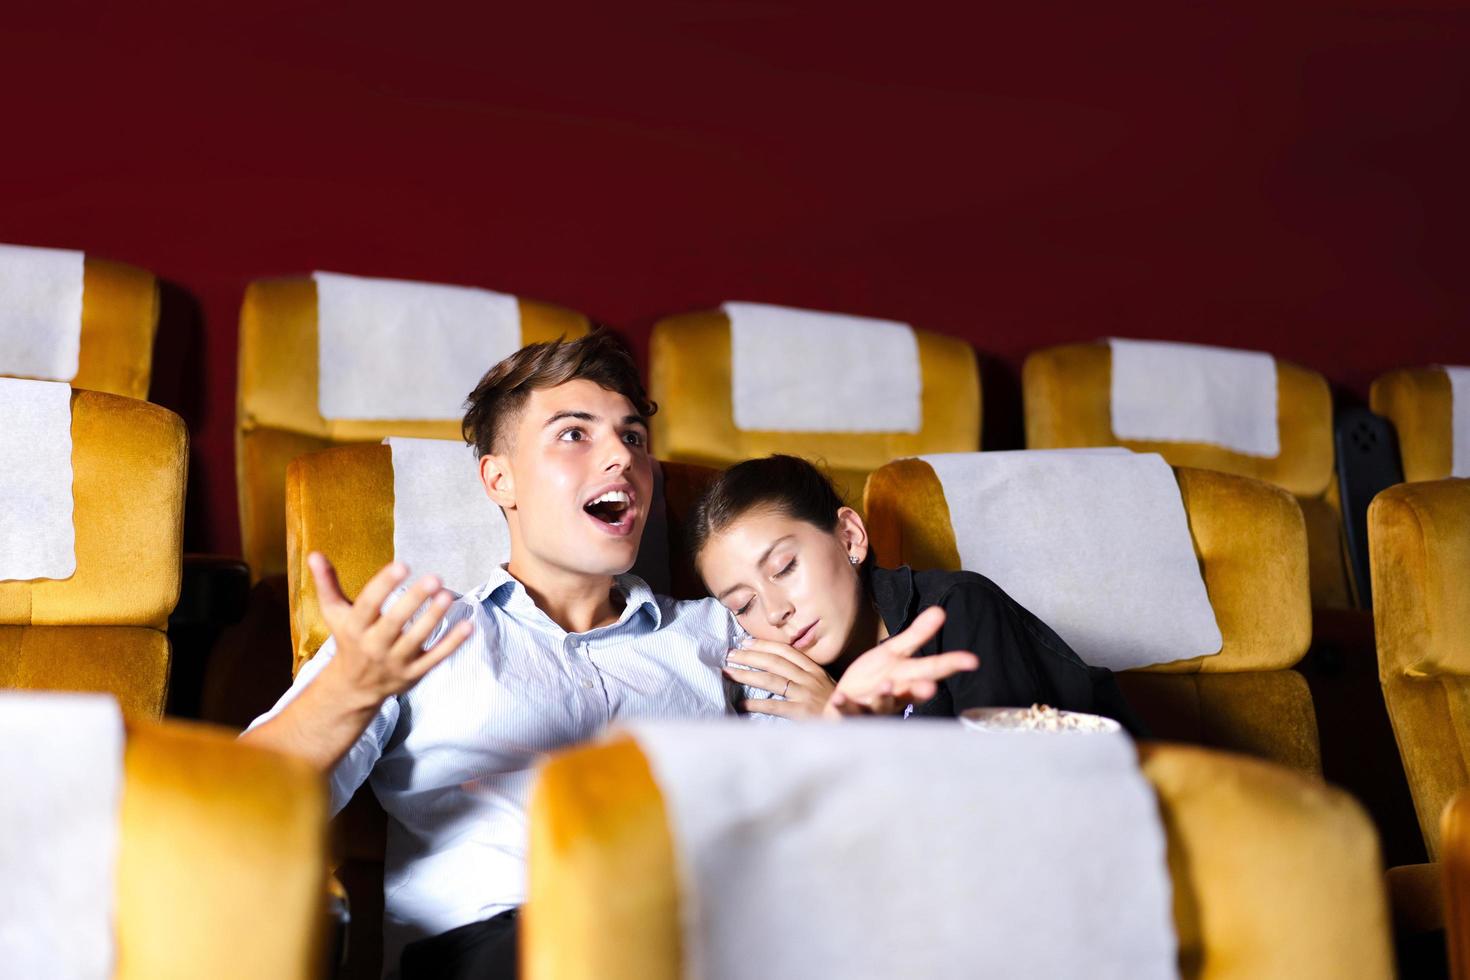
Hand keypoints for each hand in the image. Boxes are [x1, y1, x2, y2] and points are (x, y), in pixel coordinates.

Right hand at [310, 552, 472, 704]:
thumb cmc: (348, 640)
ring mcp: (395, 662)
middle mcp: (373, 646)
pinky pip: (435, 658)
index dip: (384, 585)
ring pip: (416, 639)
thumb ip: (328, 583)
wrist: (353, 687)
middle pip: (394, 622)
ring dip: (433, 618)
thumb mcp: (334, 613)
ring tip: (447, 595)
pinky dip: (452, 643)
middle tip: (434, 578)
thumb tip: (315, 553)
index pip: (368, 604)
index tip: (402, 565)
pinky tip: (468, 624)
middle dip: (414, 600)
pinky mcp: (413, 673)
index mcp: (354, 627)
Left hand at [724, 639, 837, 719]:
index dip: (764, 645)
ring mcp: (806, 695)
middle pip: (775, 662)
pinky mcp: (803, 712)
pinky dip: (757, 704)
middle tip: (730, 655)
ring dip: (747, 675)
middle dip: (750, 656)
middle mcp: (809, 678)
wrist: (852, 725)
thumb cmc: (835, 707)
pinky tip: (743, 704)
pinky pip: (776, 706)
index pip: (786, 651)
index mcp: (814, 670)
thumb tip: (778, 669)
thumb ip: (805, 676)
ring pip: (772, 680)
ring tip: (729, 673)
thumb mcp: (823, 685)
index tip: (746, 642)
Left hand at [822, 607, 977, 718]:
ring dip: (885, 697)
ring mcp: (872, 707)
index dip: (950, 665)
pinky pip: (848, 711)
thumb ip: (917, 635)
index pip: (932, 670)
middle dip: (920, 689)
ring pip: (881, 705)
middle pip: (911, 691)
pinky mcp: (850, 713)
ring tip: (887, 686)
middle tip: (931, 687)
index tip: (971, 660)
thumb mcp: (895, 653)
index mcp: (909, 680)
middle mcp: (895, 696)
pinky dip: (844, 706)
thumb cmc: (876, 679)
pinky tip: (840, 698)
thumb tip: (940, 610)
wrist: (848, 706)